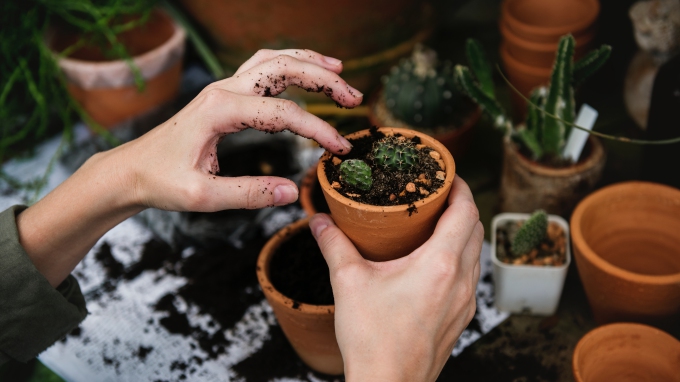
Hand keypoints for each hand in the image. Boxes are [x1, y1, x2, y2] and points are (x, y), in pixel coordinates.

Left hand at [119, 48, 361, 211]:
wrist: (130, 170)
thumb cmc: (160, 181)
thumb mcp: (203, 196)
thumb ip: (249, 194)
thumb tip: (292, 192)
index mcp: (219, 111)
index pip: (283, 114)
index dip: (318, 129)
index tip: (340, 149)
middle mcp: (223, 90)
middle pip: (283, 69)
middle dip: (324, 79)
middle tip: (354, 97)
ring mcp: (223, 88)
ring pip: (273, 60)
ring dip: (308, 63)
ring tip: (339, 71)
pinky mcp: (223, 95)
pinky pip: (261, 68)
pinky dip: (289, 65)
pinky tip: (305, 72)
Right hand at [310, 176, 482, 380]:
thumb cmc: (373, 339)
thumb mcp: (348, 283)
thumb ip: (334, 245)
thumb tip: (319, 221)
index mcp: (440, 264)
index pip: (466, 211)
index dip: (460, 187)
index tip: (447, 175)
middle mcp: (461, 281)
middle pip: (475, 229)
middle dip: (461, 205)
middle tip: (437, 195)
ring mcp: (465, 302)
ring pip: (476, 253)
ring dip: (463, 232)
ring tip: (436, 223)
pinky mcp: (461, 318)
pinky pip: (470, 277)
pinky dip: (460, 258)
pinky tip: (434, 262)